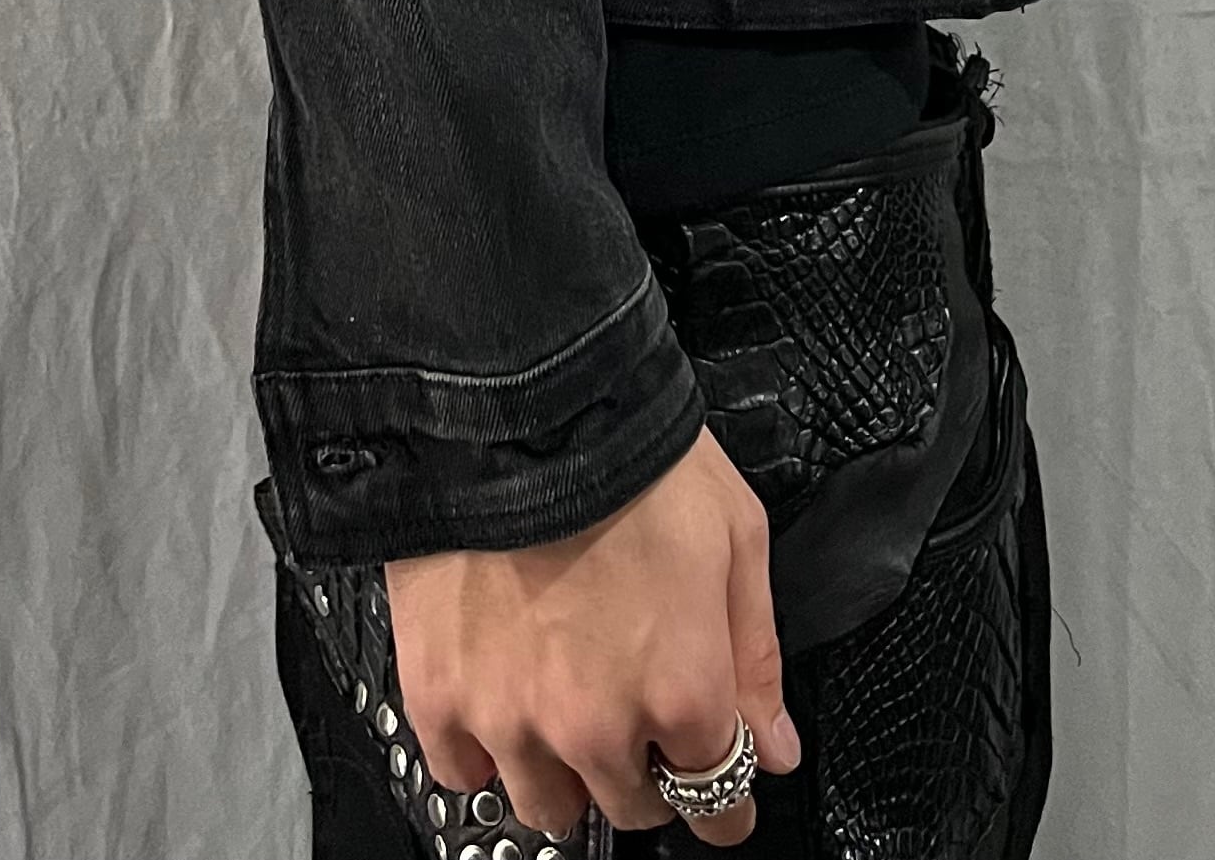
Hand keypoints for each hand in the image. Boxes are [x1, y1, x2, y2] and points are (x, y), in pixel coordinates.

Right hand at [382, 424, 801, 844]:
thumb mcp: (736, 536)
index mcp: (682, 691)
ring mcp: (511, 720)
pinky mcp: (440, 696)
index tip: (718, 779)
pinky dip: (484, 748)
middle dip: (647, 769)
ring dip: (566, 770)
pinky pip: (463, 774)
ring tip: (564, 697)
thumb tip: (774, 749)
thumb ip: (756, 658)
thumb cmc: (633, 456)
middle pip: (634, 808)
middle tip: (635, 706)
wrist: (518, 405)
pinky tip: (500, 693)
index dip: (726, 793)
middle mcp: (598, 727)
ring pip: (549, 808)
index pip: (718, 802)